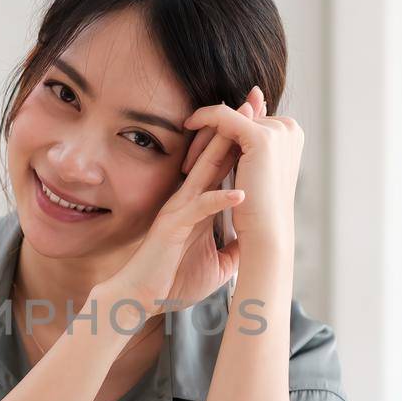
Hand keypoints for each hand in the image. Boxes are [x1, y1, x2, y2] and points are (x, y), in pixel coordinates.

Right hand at [98, 94, 261, 317]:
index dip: (241, 143)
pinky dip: (219, 201)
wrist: (141, 298)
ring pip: (204, 172)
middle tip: (254, 102)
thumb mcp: (216, 266)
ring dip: (225, 149)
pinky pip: (198, 209)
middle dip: (234, 129)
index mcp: (197, 204)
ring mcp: (178, 210)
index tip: (260, 121)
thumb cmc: (173, 280)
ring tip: (247, 128)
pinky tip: (240, 193)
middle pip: (214, 156)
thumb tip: (257, 245)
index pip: (222, 166)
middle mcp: (187, 200)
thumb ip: (234, 249)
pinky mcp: (172, 227)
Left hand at [178, 85, 303, 248]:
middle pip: (241, 116)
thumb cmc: (257, 212)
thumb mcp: (253, 173)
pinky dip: (204, 117)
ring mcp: (277, 131)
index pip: (251, 121)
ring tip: (188, 132)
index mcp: (291, 137)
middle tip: (191, 137)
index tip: (204, 145)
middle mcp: (289, 129)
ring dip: (206, 125)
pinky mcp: (261, 137)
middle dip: (214, 129)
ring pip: (230, 116)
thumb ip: (248, 151)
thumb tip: (235, 137)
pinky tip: (188, 125)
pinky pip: (223, 116)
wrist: (265, 236)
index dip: (226, 131)